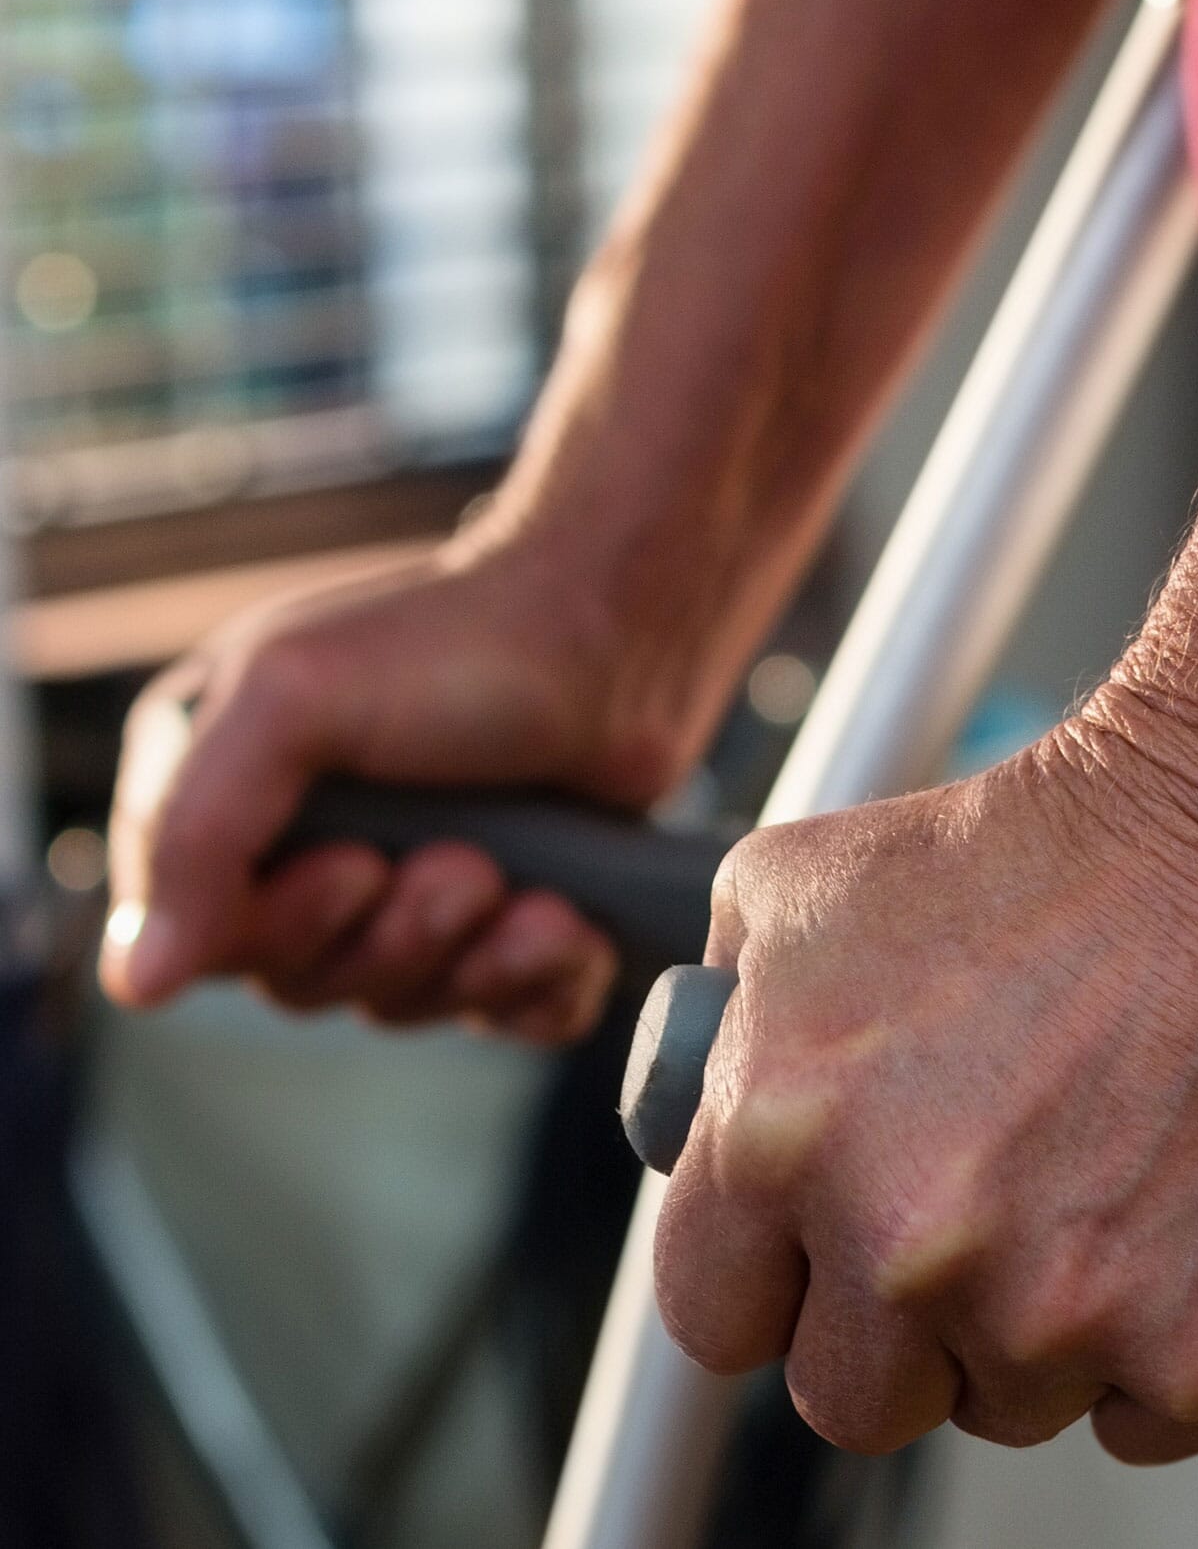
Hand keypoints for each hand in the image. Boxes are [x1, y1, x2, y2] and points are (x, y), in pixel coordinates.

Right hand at [101, 538, 692, 1041]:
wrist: (624, 620)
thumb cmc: (460, 640)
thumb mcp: (291, 701)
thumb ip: (196, 833)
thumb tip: (139, 983)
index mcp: (232, 791)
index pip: (201, 940)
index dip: (278, 931)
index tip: (358, 867)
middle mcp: (314, 844)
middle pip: (304, 983)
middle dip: (394, 938)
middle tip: (465, 866)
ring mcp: (419, 882)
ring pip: (405, 1002)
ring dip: (471, 958)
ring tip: (523, 884)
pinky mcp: (518, 913)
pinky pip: (510, 1012)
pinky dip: (540, 982)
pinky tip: (569, 924)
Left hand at [650, 696, 1197, 1461]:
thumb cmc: (1061, 835)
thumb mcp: (809, 876)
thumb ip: (725, 1023)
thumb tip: (693, 1114)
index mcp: (783, 1134)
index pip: (718, 1319)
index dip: (784, 1268)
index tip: (840, 1227)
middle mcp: (909, 1243)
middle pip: (856, 1398)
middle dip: (907, 1315)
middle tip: (992, 1189)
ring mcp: (1065, 1311)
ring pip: (1011, 1403)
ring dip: (1046, 1318)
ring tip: (1106, 1159)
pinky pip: (1150, 1416)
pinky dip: (1170, 1337)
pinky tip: (1188, 1207)